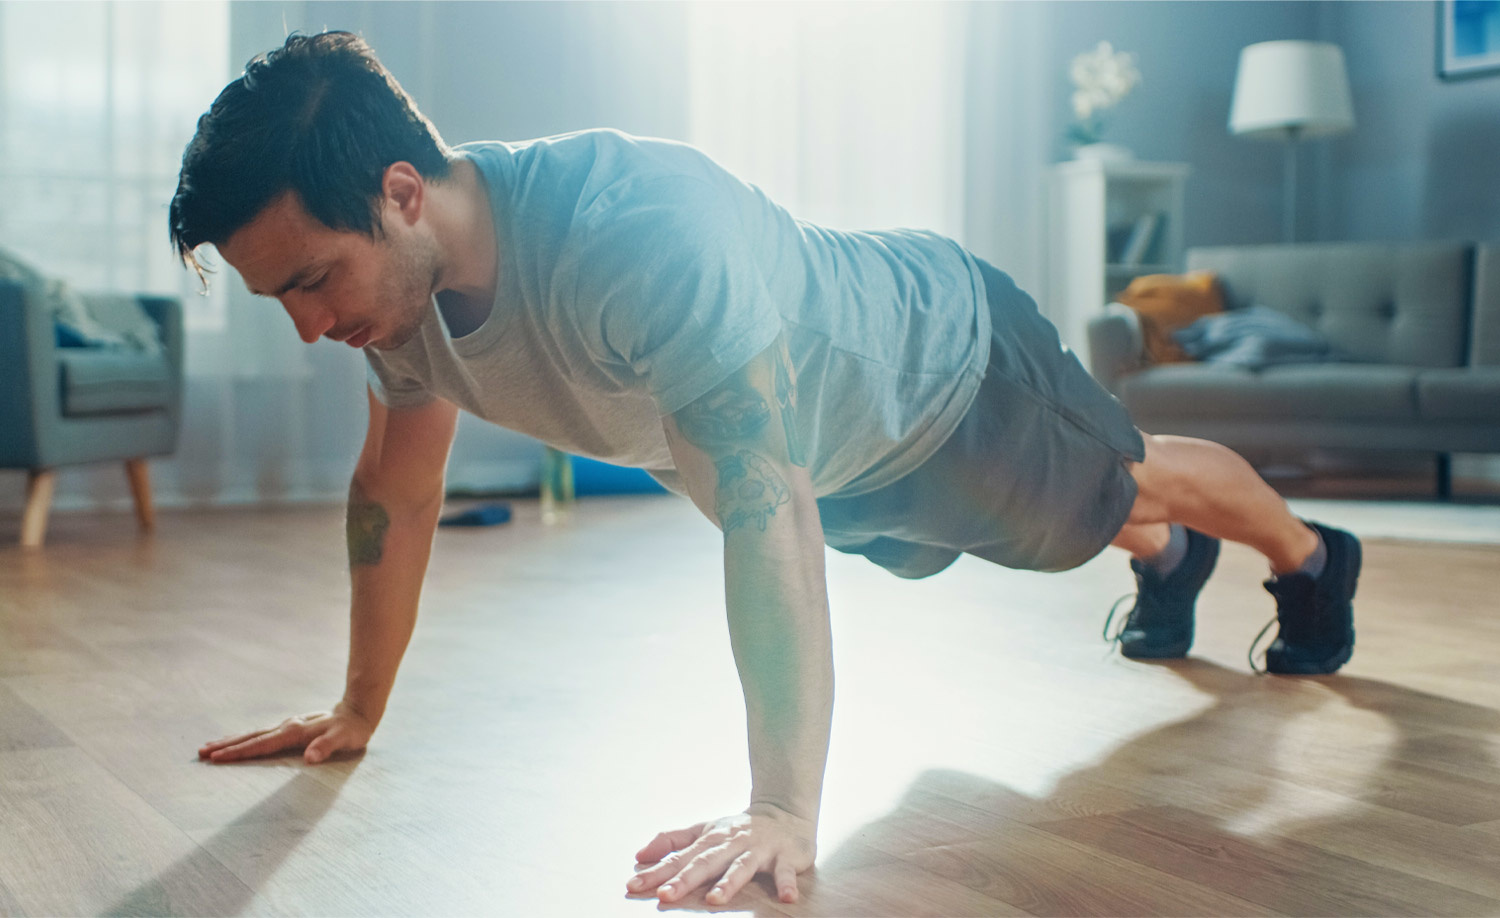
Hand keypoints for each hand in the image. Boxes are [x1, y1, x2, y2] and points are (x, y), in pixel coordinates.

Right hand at [197, 700, 375, 764]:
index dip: (239, 752)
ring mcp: (287, 725)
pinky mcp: (289, 727)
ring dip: (231, 741)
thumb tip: (310, 758)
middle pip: (250, 737)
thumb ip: (326, 747)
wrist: (358, 712)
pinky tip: (238, 741)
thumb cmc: (351, 730)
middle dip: (226, 746)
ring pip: (253, 734)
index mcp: (294, 732)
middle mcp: (286, 726)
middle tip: (200, 753)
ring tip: (209, 747)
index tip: (216, 758)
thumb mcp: (343, 740)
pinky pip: (261, 734)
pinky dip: (246, 738)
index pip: (261, 745)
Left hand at [626, 804, 815, 906]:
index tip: (634, 885)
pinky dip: (786, 883)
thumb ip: (673, 841)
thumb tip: (639, 854)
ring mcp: (759, 849)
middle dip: (685, 879)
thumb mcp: (704, 830)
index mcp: (710, 839)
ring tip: (714, 899)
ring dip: (728, 882)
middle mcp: (732, 843)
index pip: (680, 858)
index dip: (657, 872)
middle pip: (706, 862)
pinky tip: (786, 897)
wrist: (785, 812)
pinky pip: (785, 872)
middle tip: (665, 895)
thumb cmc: (738, 829)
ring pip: (741, 866)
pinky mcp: (786, 856)